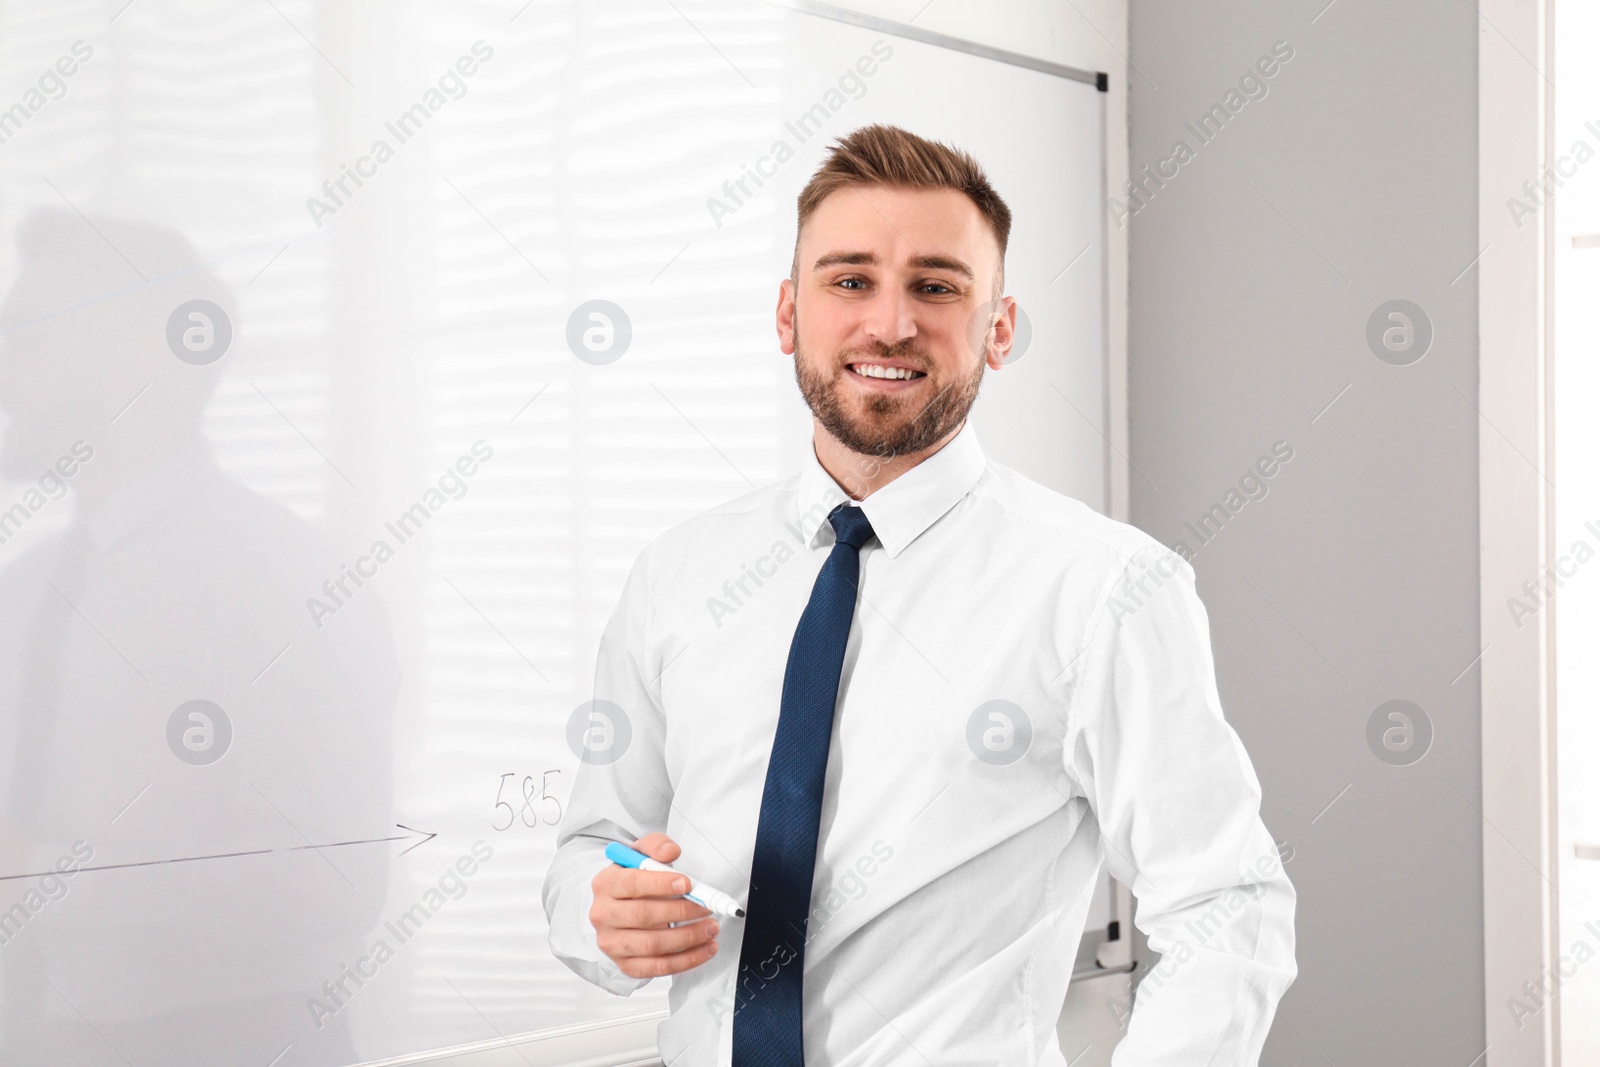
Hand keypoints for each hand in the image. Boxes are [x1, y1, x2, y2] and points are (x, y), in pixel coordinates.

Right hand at [590, 832, 720, 978]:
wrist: (617, 908)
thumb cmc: (633, 880)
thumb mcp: (640, 855)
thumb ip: (655, 846)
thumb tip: (671, 851)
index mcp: (605, 884)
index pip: (631, 884)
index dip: (660, 884)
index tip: (687, 884)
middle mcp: (603, 915)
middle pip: (643, 916)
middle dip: (681, 911)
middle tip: (706, 907)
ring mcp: (612, 943)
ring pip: (652, 945)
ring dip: (688, 938)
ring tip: (711, 928)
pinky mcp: (625, 965)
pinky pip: (658, 967)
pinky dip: (686, 960)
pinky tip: (705, 949)